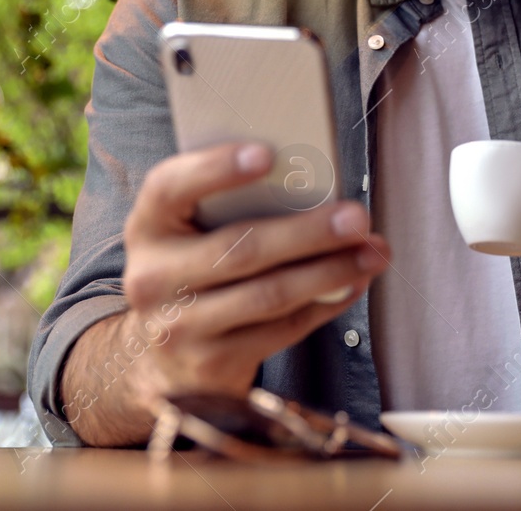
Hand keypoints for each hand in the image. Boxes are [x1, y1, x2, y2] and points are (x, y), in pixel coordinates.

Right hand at [115, 142, 389, 403]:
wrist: (163, 360)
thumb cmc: (194, 272)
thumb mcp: (190, 233)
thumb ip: (229, 206)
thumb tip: (315, 184)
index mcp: (147, 227)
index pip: (170, 187)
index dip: (215, 169)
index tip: (266, 154)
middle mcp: (152, 279)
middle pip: (239, 248)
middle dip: (308, 232)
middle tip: (356, 217)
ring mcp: (178, 329)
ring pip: (269, 295)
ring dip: (330, 271)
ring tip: (372, 251)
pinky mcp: (211, 366)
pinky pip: (281, 331)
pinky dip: (325, 304)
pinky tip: (353, 284)